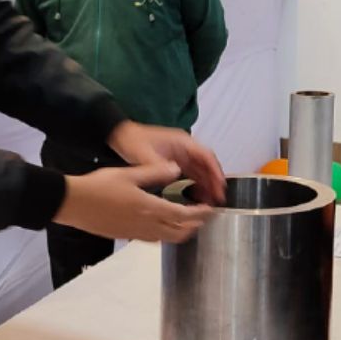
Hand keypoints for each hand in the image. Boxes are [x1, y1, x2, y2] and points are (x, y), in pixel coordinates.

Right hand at [58, 157, 209, 243]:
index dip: (199, 214)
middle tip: (203, 217)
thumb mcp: (129, 174)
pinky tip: (163, 225)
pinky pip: (156, 239)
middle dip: (195, 226)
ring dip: (183, 232)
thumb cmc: (101, 186)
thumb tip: (175, 168)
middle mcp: (148, 226)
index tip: (210, 210)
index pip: (183, 215)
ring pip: (169, 238)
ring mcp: (138, 234)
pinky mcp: (129, 237)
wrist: (77, 204)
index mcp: (150, 208)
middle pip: (180, 232)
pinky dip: (167, 234)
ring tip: (188, 222)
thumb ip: (154, 172)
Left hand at [110, 121, 226, 203]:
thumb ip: (160, 166)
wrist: (120, 136)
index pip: (206, 156)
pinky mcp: (175, 162)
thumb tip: (175, 174)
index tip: (221, 187)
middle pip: (206, 164)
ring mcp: (181, 154)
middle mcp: (184, 147)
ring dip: (207, 184)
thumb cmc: (133, 141)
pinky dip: (197, 184)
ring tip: (211, 202)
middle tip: (218, 200)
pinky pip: (192, 173)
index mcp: (181, 142)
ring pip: (200, 170)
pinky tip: (199, 197)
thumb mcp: (146, 156)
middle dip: (214, 181)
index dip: (215, 171)